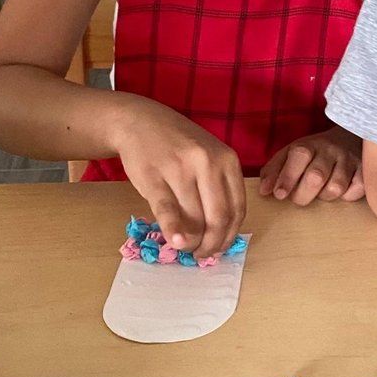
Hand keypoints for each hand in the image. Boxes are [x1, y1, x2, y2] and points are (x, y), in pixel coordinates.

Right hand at [112, 96, 245, 258]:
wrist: (139, 121)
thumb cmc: (179, 144)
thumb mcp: (208, 157)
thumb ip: (218, 188)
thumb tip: (220, 234)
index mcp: (227, 160)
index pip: (237, 208)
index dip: (230, 235)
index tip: (220, 249)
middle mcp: (208, 163)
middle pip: (219, 217)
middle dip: (212, 244)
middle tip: (203, 256)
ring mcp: (180, 169)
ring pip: (194, 218)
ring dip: (193, 242)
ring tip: (187, 249)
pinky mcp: (154, 177)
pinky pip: (168, 210)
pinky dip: (174, 230)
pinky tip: (177, 243)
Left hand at [258, 127, 363, 205]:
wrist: (348, 137)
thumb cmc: (313, 152)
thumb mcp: (290, 154)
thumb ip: (274, 171)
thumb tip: (264, 191)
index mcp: (309, 145)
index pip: (298, 156)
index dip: (288, 177)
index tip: (279, 194)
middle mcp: (330, 150)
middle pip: (316, 176)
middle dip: (303, 194)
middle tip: (298, 198)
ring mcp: (349, 160)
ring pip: (336, 187)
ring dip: (325, 196)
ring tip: (321, 192)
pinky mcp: (365, 170)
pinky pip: (356, 190)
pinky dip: (347, 196)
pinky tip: (341, 190)